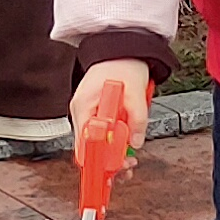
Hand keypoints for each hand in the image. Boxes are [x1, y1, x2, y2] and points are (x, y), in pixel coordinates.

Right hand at [70, 61, 153, 208]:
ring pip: (97, 145)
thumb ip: (137, 117)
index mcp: (84, 108)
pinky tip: (127, 145)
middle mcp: (82, 114)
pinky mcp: (96, 115)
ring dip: (114, 155)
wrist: (121, 48)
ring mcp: (88, 115)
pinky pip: (103, 136)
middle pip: (89, 149)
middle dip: (109, 162)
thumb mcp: (135, 91)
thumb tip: (135, 142)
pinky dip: (115, 143)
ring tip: (130, 160)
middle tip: (129, 167)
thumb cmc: (123, 64)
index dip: (98, 161)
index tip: (113, 171)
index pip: (84, 145)